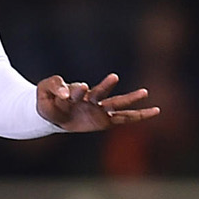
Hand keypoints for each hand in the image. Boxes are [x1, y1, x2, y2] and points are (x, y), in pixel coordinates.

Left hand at [37, 72, 158, 132]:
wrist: (51, 114)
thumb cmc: (48, 100)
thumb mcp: (44, 91)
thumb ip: (53, 87)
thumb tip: (66, 93)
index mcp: (75, 92)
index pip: (77, 90)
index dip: (73, 91)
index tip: (66, 95)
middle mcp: (90, 99)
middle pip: (100, 92)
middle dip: (105, 86)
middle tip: (113, 77)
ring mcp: (99, 109)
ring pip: (117, 104)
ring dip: (130, 98)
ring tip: (145, 92)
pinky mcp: (105, 120)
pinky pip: (125, 119)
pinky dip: (139, 116)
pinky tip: (154, 111)